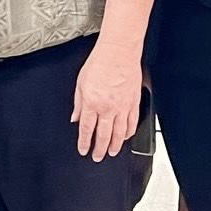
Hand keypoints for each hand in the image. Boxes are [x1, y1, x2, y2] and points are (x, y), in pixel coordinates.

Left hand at [72, 41, 140, 160]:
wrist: (118, 53)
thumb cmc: (99, 63)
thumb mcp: (80, 83)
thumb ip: (78, 104)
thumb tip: (75, 118)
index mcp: (92, 104)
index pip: (87, 129)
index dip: (85, 143)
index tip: (83, 150)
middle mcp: (108, 108)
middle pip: (104, 135)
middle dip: (100, 149)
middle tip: (97, 157)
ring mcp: (123, 107)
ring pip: (120, 133)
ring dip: (116, 145)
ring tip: (112, 152)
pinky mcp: (134, 103)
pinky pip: (132, 123)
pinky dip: (129, 133)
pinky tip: (126, 137)